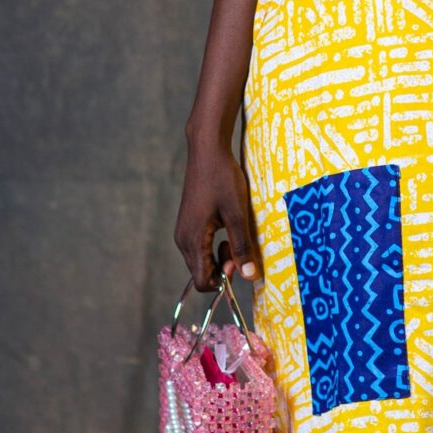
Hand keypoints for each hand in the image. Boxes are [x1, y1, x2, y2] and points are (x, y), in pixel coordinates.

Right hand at [174, 140, 261, 292]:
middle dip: (223, 268)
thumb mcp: (237, 214)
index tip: (239, 262)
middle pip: (201, 273)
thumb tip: (250, 276)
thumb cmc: (222, 178)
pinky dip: (214, 246)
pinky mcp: (188, 224)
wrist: (207, 151)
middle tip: (241, 247)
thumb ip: (242, 247)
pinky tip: (227, 227)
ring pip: (201, 261)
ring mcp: (183, 232)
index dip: (223, 281)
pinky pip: (200, 248)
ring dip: (220, 256)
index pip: (202, 281)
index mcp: (193, 239)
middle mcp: (183, 240)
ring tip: (235, 234)